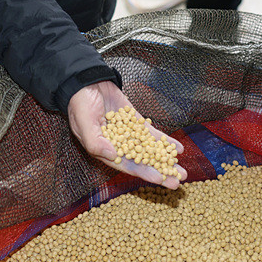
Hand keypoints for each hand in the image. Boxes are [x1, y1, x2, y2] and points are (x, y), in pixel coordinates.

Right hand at [68, 81, 186, 188]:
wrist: (86, 81)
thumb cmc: (80, 104)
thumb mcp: (84, 123)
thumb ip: (95, 141)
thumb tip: (112, 154)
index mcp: (104, 150)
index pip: (127, 165)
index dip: (144, 172)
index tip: (160, 178)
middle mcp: (118, 145)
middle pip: (142, 162)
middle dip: (160, 171)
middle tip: (178, 181)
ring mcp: (129, 133)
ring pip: (150, 150)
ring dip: (166, 159)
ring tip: (182, 169)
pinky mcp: (135, 121)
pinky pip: (151, 133)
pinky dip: (164, 141)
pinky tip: (177, 148)